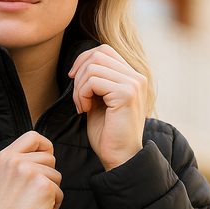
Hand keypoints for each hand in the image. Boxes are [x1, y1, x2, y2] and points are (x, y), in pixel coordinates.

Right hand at [0, 132, 62, 208]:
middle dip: (48, 176)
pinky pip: (60, 192)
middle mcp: (17, 161)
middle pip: (50, 158)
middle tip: (35, 193)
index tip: (45, 160)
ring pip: (57, 176)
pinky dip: (54, 205)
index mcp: (5, 157)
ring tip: (35, 205)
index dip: (45, 146)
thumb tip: (41, 157)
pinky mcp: (44, 187)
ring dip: (51, 192)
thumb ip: (16, 165)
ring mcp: (31, 172)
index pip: (33, 136)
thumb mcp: (0, 178)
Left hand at [69, 44, 146, 170]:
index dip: (83, 60)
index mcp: (132, 77)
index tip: (73, 79)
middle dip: (79, 74)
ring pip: (93, 67)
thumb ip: (96, 81)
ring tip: (81, 106)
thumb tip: (80, 65)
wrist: (120, 158)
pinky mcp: (126, 94)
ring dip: (79, 87)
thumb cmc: (108, 133)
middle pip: (98, 54)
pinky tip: (84, 110)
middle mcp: (136, 77)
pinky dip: (82, 94)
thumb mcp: (100, 101)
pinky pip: (93, 81)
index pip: (104, 51)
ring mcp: (133, 84)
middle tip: (77, 98)